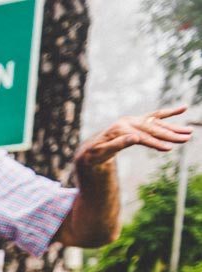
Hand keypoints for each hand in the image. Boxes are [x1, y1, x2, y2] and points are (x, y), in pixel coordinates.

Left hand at [77, 106, 191, 168]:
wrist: (91, 149)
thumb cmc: (95, 154)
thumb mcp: (102, 152)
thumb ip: (118, 144)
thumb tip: (135, 138)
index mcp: (120, 129)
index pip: (141, 137)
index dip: (155, 143)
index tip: (168, 148)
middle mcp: (128, 122)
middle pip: (152, 129)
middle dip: (170, 134)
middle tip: (187, 138)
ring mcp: (134, 120)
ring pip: (157, 123)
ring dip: (174, 127)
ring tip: (189, 132)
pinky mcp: (137, 121)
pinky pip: (155, 116)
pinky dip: (169, 113)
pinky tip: (183, 109)